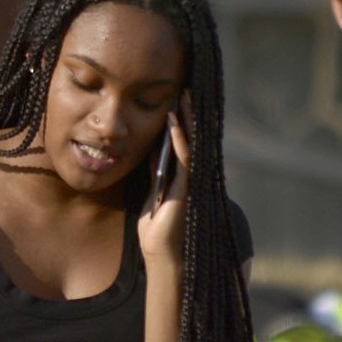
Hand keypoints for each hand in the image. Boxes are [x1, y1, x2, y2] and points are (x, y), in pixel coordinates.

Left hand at [136, 103, 190, 267]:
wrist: (161, 253)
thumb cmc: (156, 227)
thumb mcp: (152, 191)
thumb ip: (156, 171)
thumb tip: (151, 149)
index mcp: (181, 175)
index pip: (182, 141)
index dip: (181, 120)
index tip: (177, 98)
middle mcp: (189, 175)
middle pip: (190, 137)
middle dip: (187, 113)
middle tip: (184, 88)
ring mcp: (190, 180)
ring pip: (190, 143)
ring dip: (186, 119)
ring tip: (182, 96)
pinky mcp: (186, 188)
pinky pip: (183, 158)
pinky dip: (179, 139)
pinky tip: (174, 122)